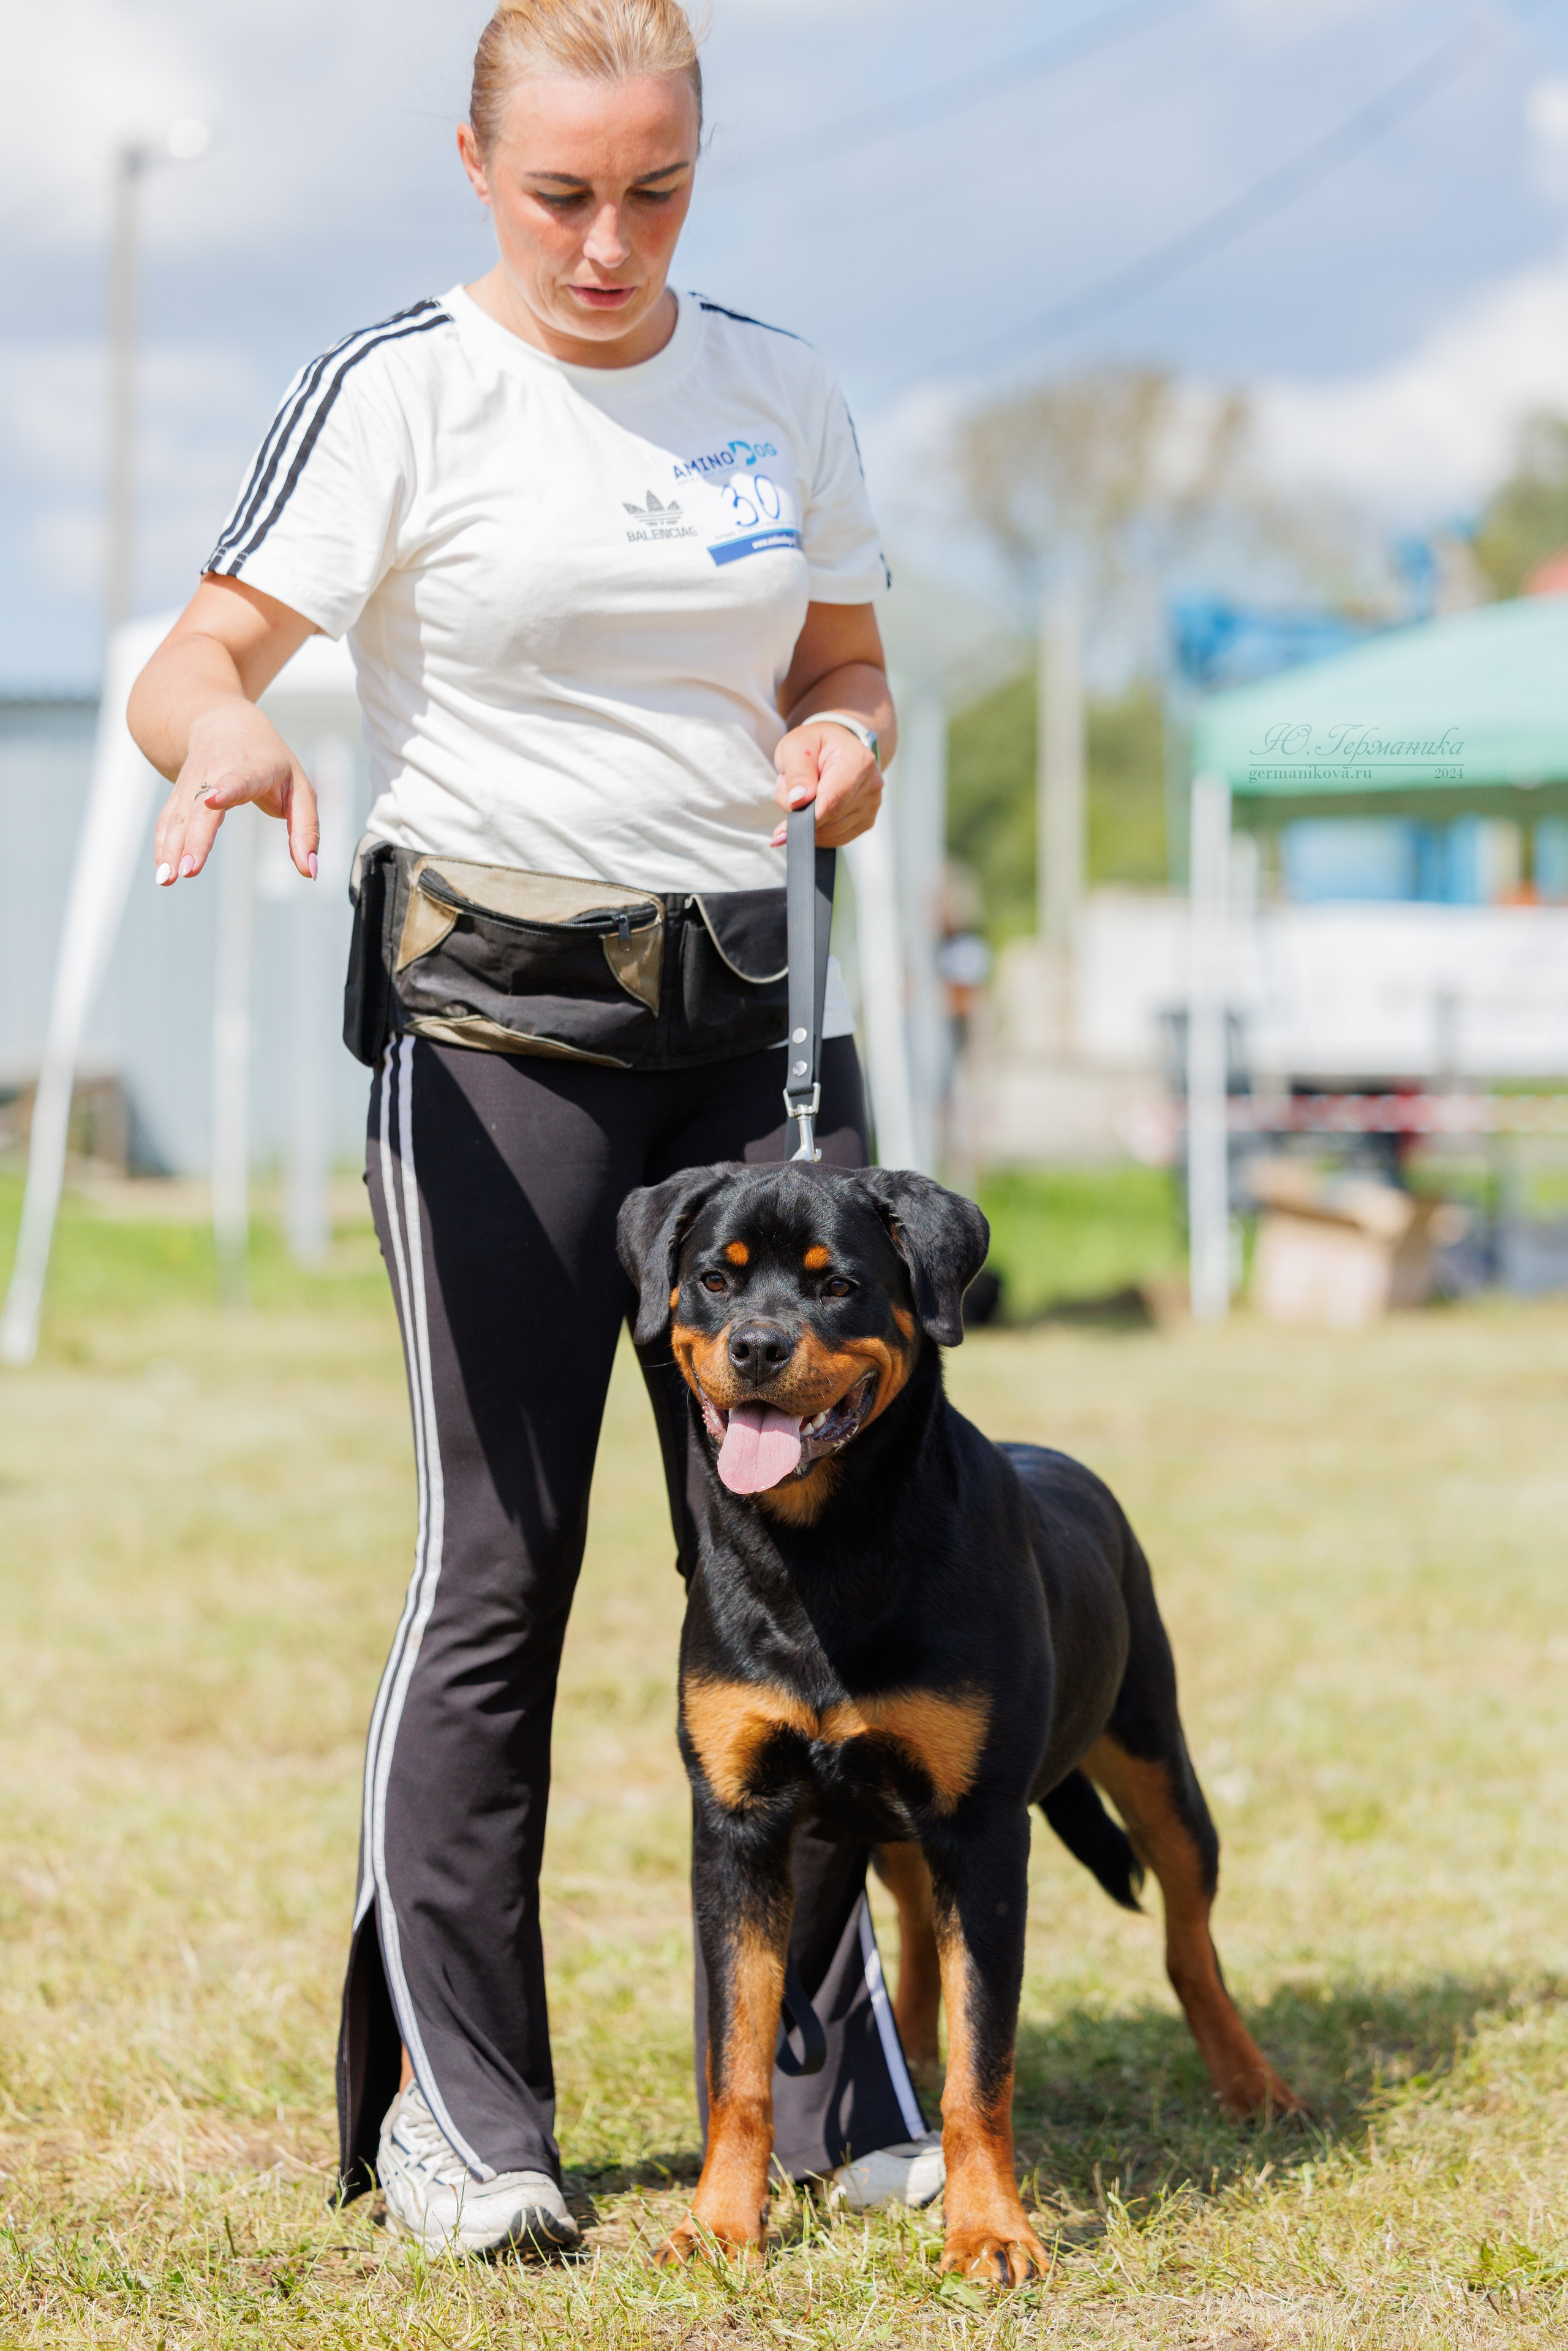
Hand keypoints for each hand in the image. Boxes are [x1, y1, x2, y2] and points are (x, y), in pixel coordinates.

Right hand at [153, 701, 318, 885]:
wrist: (223, 723)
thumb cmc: (269, 761)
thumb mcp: (299, 789)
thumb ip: (306, 830)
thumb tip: (309, 871)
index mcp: (253, 767)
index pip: (239, 779)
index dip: (226, 789)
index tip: (213, 801)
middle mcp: (217, 772)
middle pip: (202, 808)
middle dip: (195, 840)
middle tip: (189, 871)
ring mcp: (193, 783)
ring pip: (179, 817)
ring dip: (171, 850)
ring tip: (167, 879)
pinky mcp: (178, 795)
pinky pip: (168, 822)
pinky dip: (163, 846)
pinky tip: (163, 872)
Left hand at [771, 720, 882, 848]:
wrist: (835, 747)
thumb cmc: (816, 745)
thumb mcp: (796, 747)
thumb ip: (797, 773)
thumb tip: (799, 801)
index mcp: (857, 761)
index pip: (833, 801)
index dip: (807, 819)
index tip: (784, 829)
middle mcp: (871, 784)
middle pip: (831, 819)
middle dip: (803, 816)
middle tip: (790, 794)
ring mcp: (871, 804)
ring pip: (833, 833)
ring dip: (810, 824)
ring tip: (804, 798)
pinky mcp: (866, 820)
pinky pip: (838, 838)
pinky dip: (820, 832)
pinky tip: (813, 812)